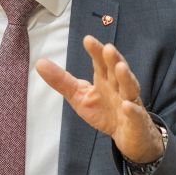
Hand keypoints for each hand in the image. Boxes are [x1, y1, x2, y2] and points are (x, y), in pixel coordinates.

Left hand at [36, 35, 163, 163]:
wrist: (128, 135)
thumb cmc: (104, 111)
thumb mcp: (79, 96)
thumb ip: (61, 80)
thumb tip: (39, 63)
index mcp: (105, 80)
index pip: (101, 63)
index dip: (96, 51)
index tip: (88, 40)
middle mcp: (119, 87)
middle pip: (117, 71)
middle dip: (113, 59)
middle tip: (108, 48)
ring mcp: (130, 103)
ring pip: (130, 88)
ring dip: (126, 78)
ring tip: (121, 68)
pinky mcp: (136, 121)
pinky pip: (135, 115)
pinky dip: (133, 110)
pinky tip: (127, 106)